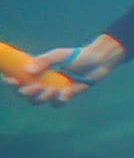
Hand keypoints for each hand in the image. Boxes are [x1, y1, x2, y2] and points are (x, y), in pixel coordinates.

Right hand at [3, 34, 123, 104]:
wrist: (98, 61)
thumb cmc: (77, 56)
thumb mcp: (59, 55)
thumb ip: (43, 61)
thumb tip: (27, 70)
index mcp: (37, 70)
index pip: (18, 77)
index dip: (10, 81)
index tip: (10, 80)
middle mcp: (42, 81)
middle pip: (25, 93)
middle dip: (25, 92)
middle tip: (32, 87)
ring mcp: (53, 89)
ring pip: (39, 100)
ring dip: (41, 97)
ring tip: (50, 90)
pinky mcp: (66, 95)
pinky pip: (58, 102)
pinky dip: (60, 99)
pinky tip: (66, 91)